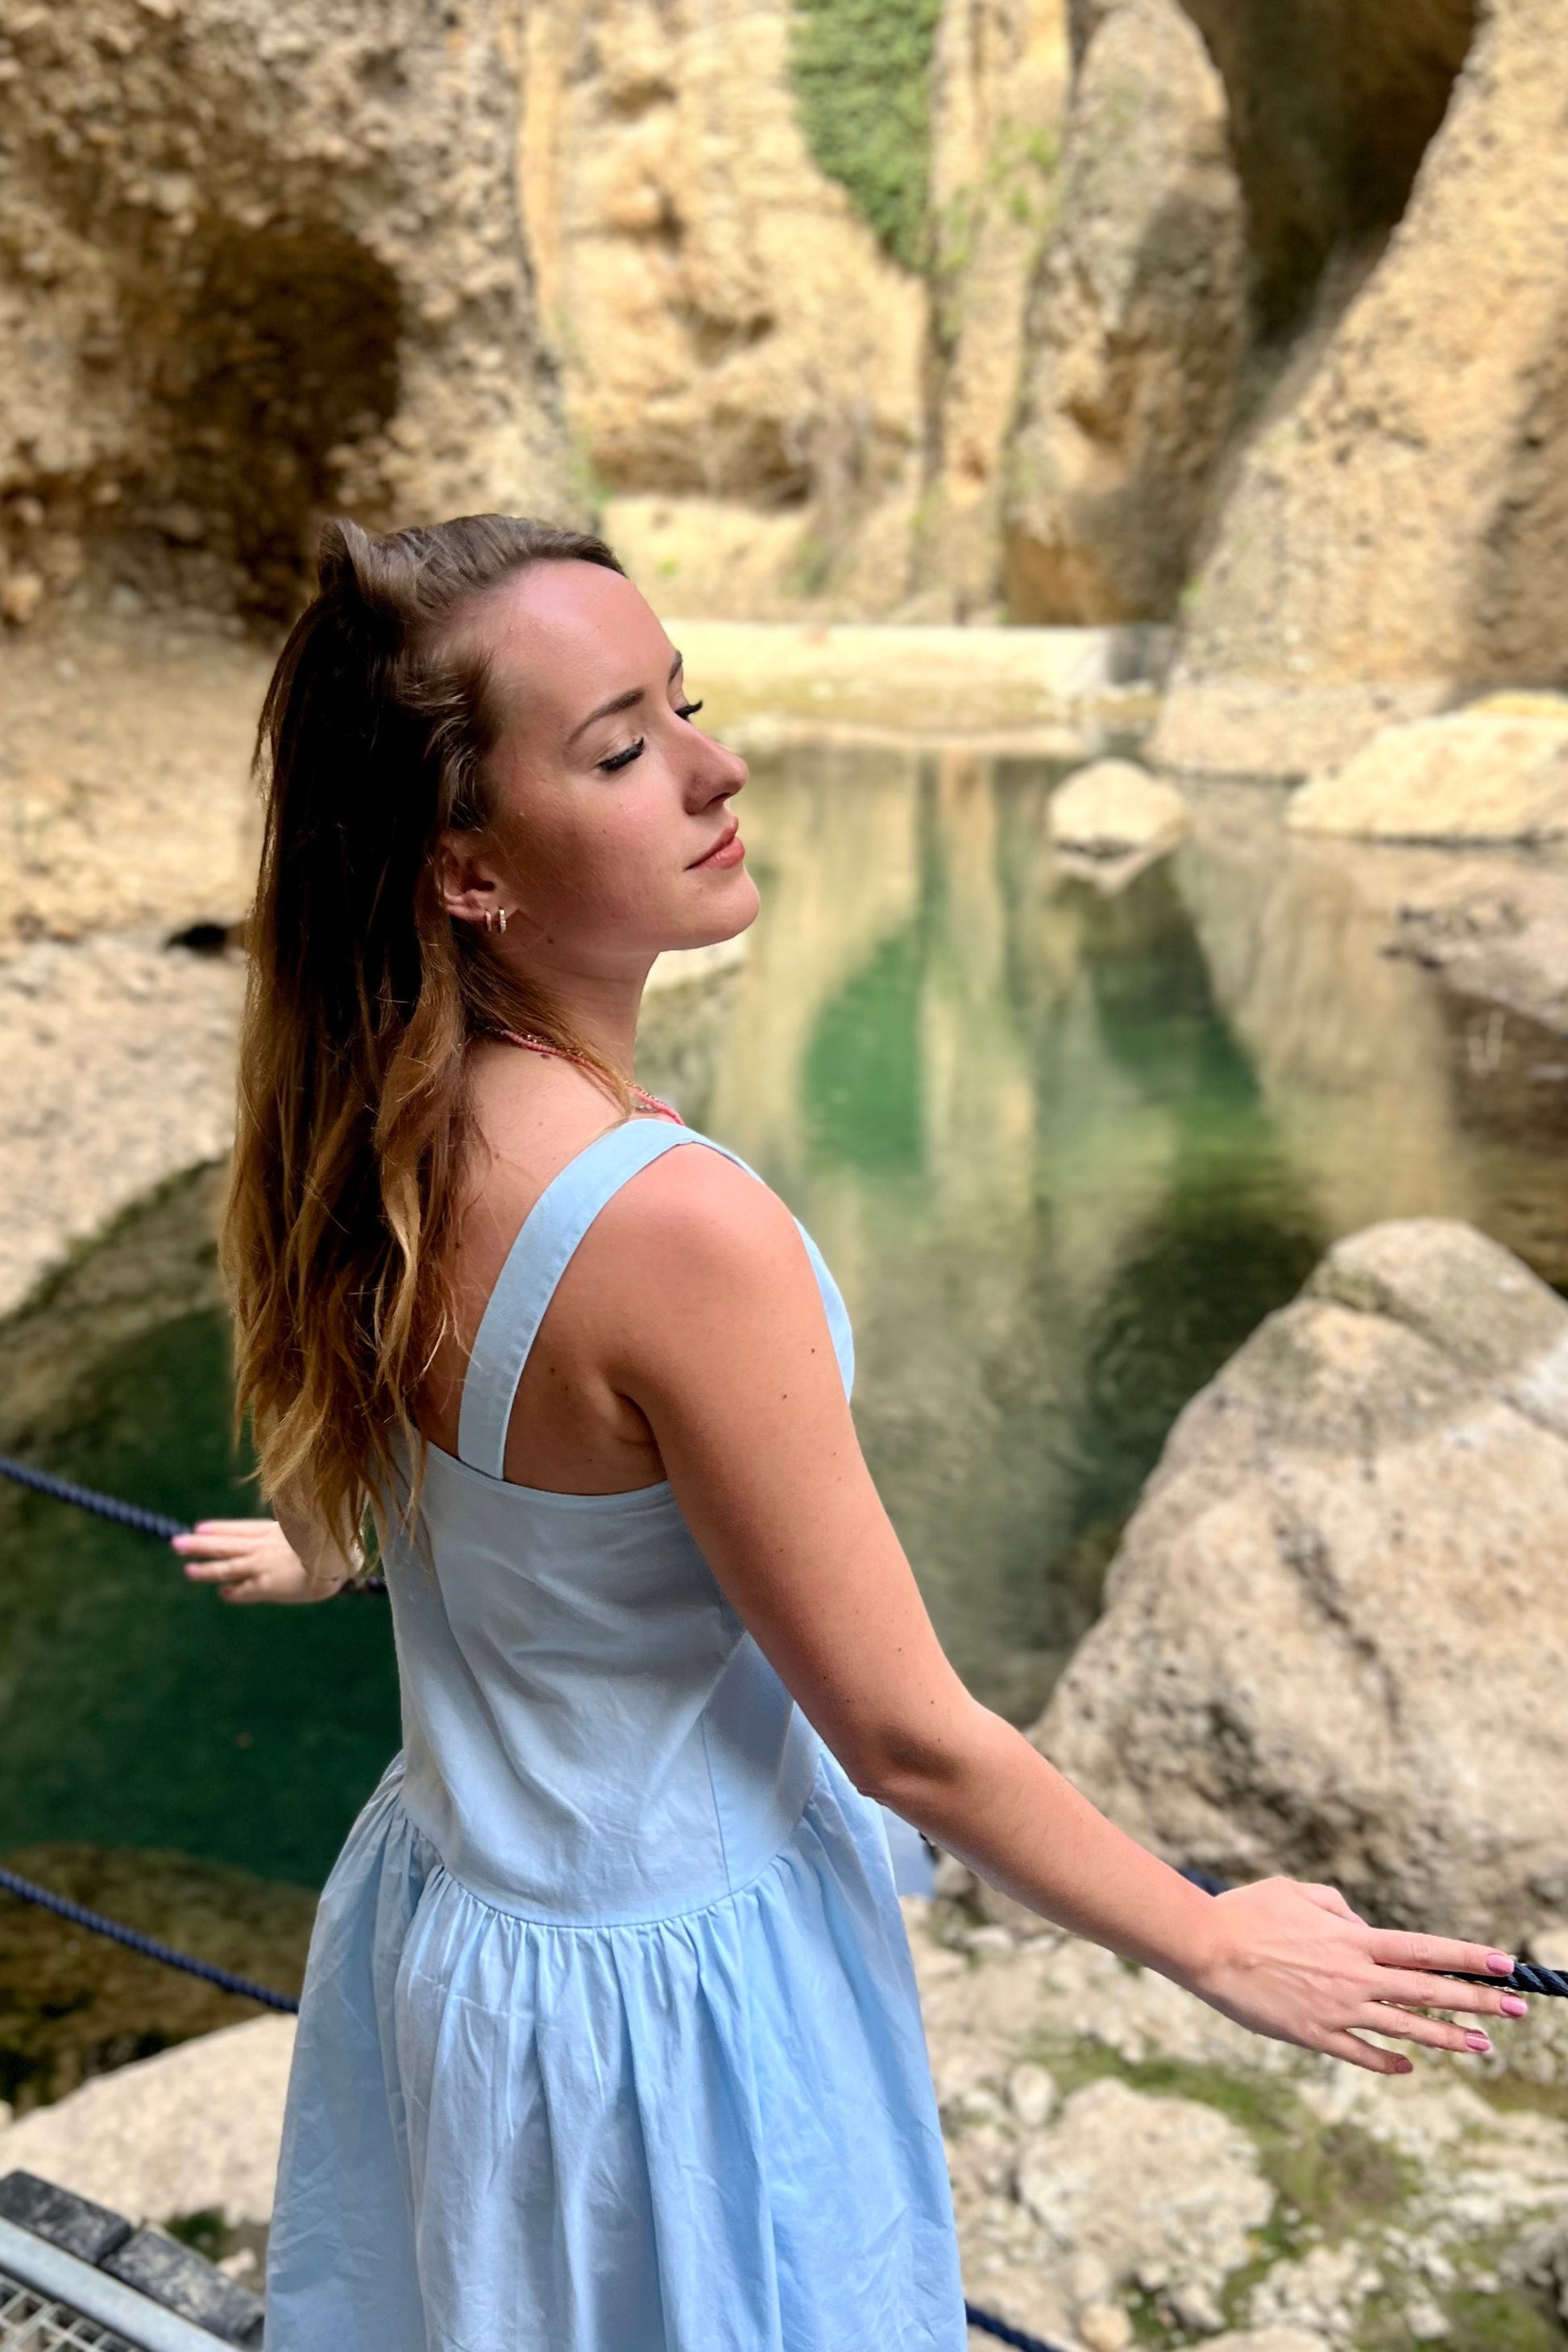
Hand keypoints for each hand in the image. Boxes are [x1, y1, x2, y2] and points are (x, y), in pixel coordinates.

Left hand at [171, 1518, 343, 1603]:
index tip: (200, 1528)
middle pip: (225, 1544)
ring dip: (206, 1569)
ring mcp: (262, 1565)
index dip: (219, 1528)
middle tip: (176, 1542)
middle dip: (200, 1544)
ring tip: (187, 1570)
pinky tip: (223, 1593)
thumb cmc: (332, 1542)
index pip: (239, 1529)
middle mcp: (263, 1546)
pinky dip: (233, 1591)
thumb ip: (297, 1529)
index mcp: (274, 1531)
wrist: (337, 1558)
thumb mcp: (311, 1527)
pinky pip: (245, 1590)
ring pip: (226, 1566)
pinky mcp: (266, 1585)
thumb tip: (294, 1527)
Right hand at [1186, 1877, 1526, 2074]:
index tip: (1506, 1963)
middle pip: (1428, 1991)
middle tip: (1517, 2010)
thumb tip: (1359, 1922)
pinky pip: (1361, 2053)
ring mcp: (1338, 2008)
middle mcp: (1355, 1975)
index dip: (1469, 1956)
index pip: (1425, 1949)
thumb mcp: (1296, 1891)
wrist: (1207, 1947)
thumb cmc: (1247, 1911)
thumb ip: (1334, 1904)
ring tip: (1482, 2046)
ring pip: (1405, 2028)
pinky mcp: (1314, 2034)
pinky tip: (1409, 2065)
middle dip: (1477, 2000)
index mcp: (1353, 1938)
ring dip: (1447, 2037)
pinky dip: (1388, 2061)